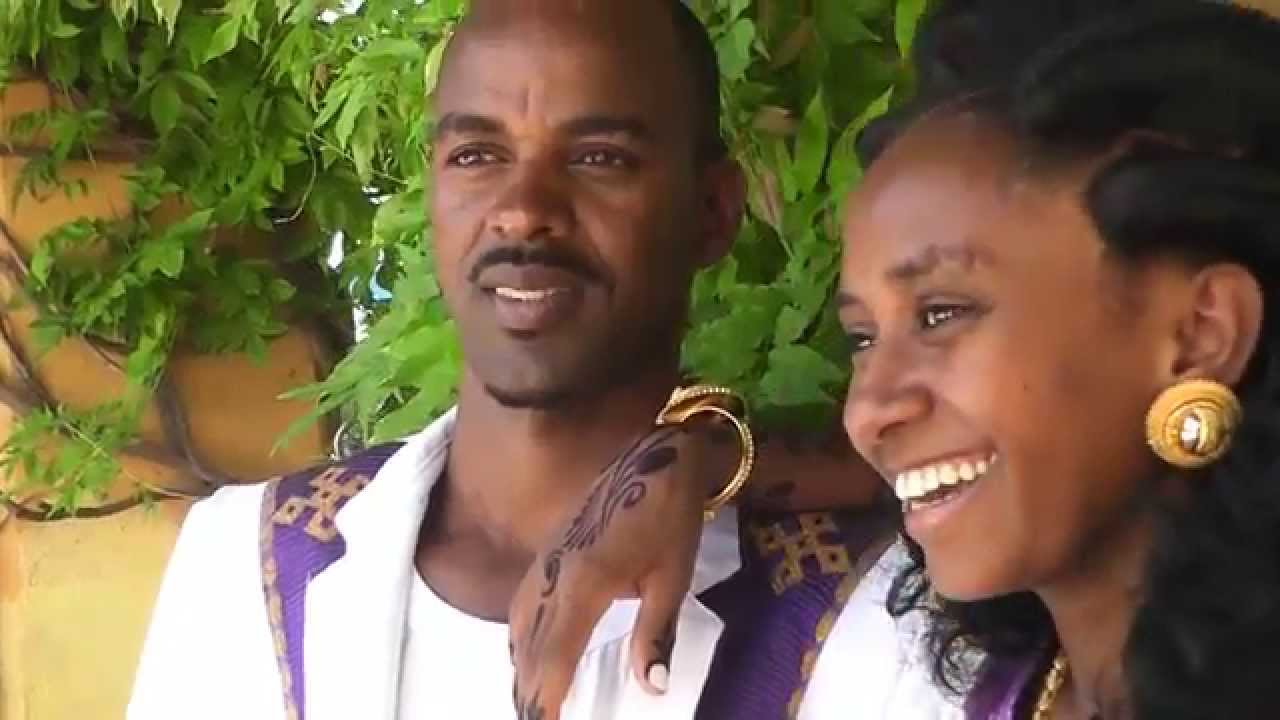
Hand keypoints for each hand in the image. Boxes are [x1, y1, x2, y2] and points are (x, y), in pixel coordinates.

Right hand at [509, 423, 724, 719]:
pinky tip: (522, 650)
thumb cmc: (670, 516)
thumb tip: (651, 687)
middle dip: (528, 689)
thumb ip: (656, 633)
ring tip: (526, 701)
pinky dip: (518, 634)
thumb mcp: (673, 577)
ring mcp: (547, 560)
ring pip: (519, 624)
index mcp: (586, 583)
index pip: (556, 652)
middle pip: (530, 645)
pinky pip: (521, 601)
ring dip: (520, 666)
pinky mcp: (549, 551)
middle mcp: (555, 574)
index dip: (546, 694)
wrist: (655, 456)